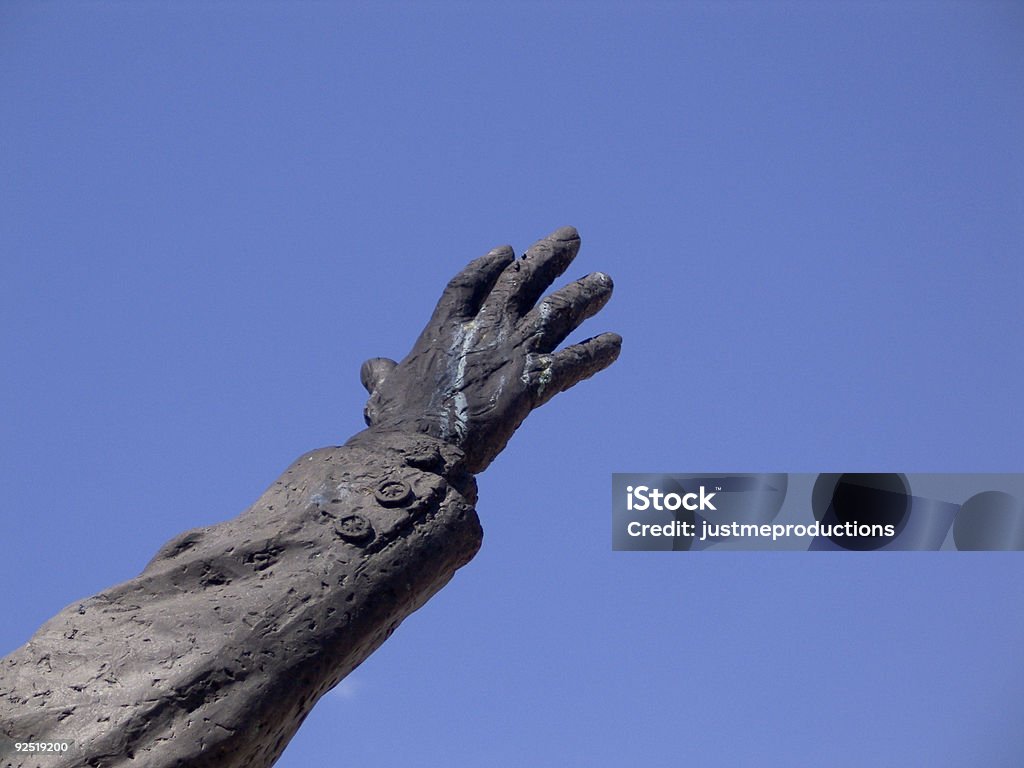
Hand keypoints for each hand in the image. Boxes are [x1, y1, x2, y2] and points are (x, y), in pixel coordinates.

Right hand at [361, 226, 620, 473]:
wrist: (420, 446)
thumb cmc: (397, 424)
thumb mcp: (384, 392)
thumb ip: (382, 376)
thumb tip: (372, 368)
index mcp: (444, 329)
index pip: (468, 284)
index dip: (488, 266)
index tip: (507, 250)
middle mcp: (483, 331)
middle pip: (521, 282)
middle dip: (547, 258)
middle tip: (572, 237)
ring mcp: (510, 352)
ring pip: (556, 313)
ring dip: (583, 296)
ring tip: (606, 281)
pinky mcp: (531, 382)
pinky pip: (572, 363)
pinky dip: (595, 354)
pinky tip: (616, 344)